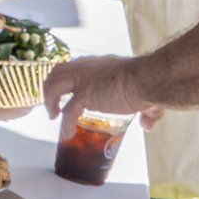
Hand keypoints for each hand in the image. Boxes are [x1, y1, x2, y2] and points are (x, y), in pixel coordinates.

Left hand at [42, 54, 161, 131]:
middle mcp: (85, 68)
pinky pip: (68, 111)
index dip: (66, 77)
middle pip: (57, 72)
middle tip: (52, 103)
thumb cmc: (148, 83)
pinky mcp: (85, 94)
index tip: (65, 89)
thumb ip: (147, 111)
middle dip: (50, 87)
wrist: (148, 79)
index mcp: (97, 65)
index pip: (73, 66)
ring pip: (54, 87)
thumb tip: (149, 125)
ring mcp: (83, 81)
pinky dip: (65, 124)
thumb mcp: (145, 95)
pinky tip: (67, 134)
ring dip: (49, 101)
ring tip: (52, 115)